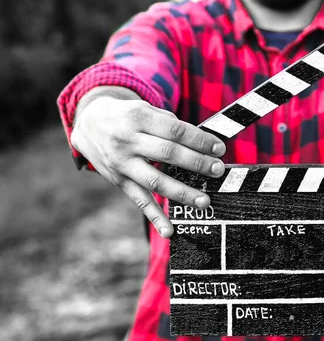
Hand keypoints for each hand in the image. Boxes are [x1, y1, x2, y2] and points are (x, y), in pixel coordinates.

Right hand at [71, 90, 225, 237]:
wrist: (88, 122)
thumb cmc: (128, 116)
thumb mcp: (145, 110)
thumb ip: (170, 124)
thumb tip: (203, 145)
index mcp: (139, 118)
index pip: (175, 130)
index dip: (199, 140)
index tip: (219, 148)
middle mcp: (128, 141)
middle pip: (168, 153)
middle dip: (196, 163)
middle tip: (217, 170)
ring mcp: (122, 163)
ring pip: (155, 180)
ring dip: (181, 192)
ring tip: (204, 200)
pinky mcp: (119, 181)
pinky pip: (139, 200)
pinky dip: (154, 217)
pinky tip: (169, 231)